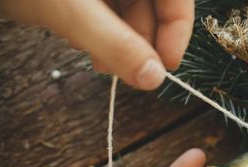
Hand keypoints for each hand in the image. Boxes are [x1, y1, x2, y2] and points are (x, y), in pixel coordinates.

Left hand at [0, 0, 193, 89]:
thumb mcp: (70, 9)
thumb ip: (115, 44)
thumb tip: (154, 79)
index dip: (177, 29)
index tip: (167, 66)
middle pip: (153, 5)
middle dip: (142, 41)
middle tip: (125, 70)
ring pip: (131, 12)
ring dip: (121, 43)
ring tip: (100, 62)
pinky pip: (109, 13)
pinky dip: (103, 34)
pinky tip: (89, 47)